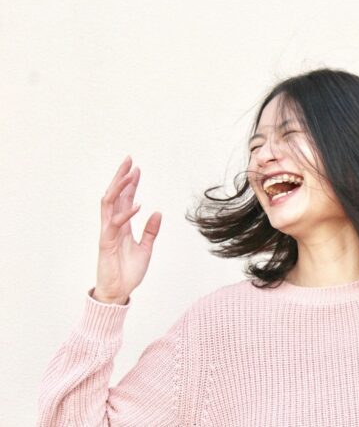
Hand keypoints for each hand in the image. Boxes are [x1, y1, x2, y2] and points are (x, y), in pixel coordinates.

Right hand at [95, 156, 161, 303]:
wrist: (119, 292)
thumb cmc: (129, 271)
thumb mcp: (146, 248)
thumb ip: (151, 231)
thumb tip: (158, 212)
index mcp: (122, 226)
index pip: (125, 199)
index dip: (130, 183)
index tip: (137, 168)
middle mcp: (113, 225)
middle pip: (114, 195)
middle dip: (121, 177)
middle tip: (129, 160)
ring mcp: (108, 233)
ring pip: (109, 204)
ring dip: (120, 188)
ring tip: (130, 174)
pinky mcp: (106, 243)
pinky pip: (115, 224)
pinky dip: (127, 214)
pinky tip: (138, 204)